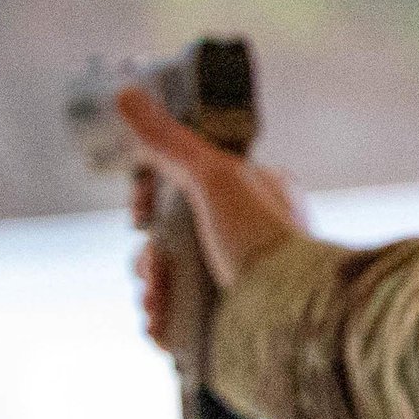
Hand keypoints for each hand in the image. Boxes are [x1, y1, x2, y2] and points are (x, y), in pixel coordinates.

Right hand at [114, 85, 305, 333]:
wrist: (292, 316)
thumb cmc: (265, 240)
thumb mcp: (214, 178)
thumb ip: (169, 141)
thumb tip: (126, 94)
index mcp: (249, 197)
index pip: (184, 185)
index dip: (152, 196)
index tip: (141, 207)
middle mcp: (240, 239)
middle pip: (166, 238)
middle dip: (148, 252)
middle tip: (154, 261)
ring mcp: (230, 283)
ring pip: (166, 281)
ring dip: (150, 287)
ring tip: (158, 298)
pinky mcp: (219, 325)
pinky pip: (173, 321)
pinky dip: (159, 321)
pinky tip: (159, 321)